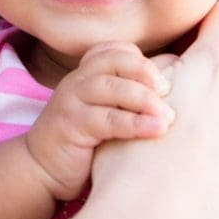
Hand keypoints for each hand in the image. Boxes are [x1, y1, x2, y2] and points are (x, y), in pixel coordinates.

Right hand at [24, 41, 174, 200]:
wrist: (41, 169)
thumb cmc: (84, 140)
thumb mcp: (107, 110)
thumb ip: (131, 94)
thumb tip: (176, 78)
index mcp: (88, 72)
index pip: (117, 50)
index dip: (143, 61)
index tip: (165, 82)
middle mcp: (78, 79)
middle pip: (115, 59)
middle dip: (146, 71)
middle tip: (169, 91)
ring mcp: (72, 100)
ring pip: (111, 87)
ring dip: (144, 99)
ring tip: (168, 116)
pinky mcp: (71, 125)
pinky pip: (107, 119)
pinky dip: (135, 123)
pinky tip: (157, 130)